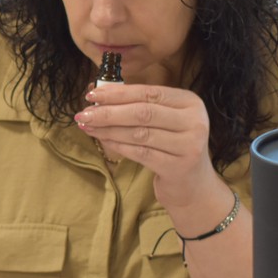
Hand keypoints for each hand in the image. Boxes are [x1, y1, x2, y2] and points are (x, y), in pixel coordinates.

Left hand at [76, 83, 215, 206]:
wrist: (192, 185)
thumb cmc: (172, 147)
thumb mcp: (164, 121)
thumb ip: (138, 105)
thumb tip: (99, 91)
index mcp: (190, 102)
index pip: (149, 92)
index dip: (118, 92)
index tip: (92, 93)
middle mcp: (194, 122)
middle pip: (143, 112)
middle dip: (108, 112)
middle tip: (83, 113)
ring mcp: (188, 146)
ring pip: (139, 133)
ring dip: (108, 129)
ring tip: (87, 126)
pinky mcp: (177, 167)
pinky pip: (140, 153)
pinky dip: (118, 145)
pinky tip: (103, 140)